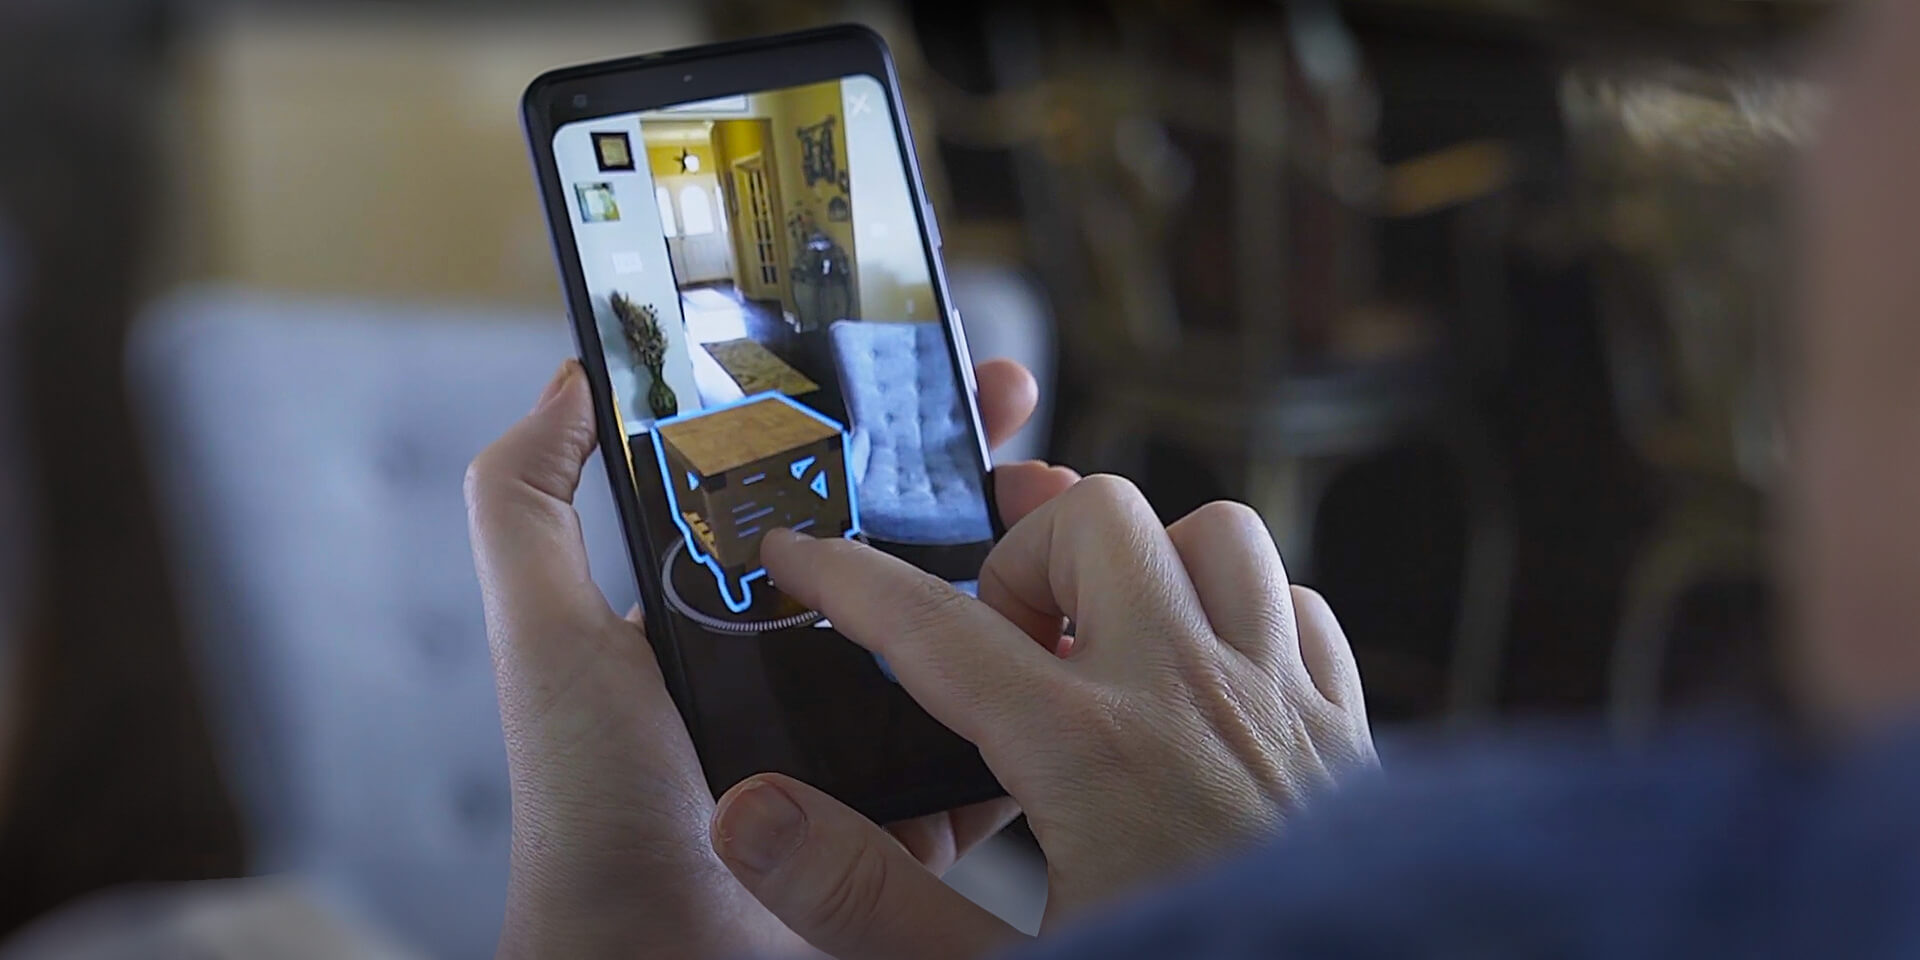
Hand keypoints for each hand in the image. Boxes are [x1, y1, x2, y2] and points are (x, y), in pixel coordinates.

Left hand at [465, 357, 1076, 957]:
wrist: (649, 959)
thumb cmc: (586, 804)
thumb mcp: (543, 633)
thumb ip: (527, 502)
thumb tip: (571, 378)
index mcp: (734, 611)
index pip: (821, 492)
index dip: (879, 428)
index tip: (934, 372)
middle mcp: (807, 667)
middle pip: (912, 546)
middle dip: (975, 474)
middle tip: (1021, 418)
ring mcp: (871, 742)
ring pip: (970, 634)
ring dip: (1028, 565)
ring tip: (1062, 506)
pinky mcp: (919, 815)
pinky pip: (997, 743)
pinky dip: (1043, 691)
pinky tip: (1079, 626)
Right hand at [713, 478, 1376, 959]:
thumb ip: (865, 898)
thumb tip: (748, 815)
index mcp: (1093, 755)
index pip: (936, 630)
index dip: (847, 581)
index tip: (795, 557)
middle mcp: (1193, 696)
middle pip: (1098, 522)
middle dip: (1025, 556)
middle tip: (1000, 644)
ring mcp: (1282, 703)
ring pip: (1216, 536)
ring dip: (1147, 567)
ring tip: (1101, 644)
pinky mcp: (1348, 730)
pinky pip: (1298, 607)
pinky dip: (1243, 613)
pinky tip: (1205, 682)